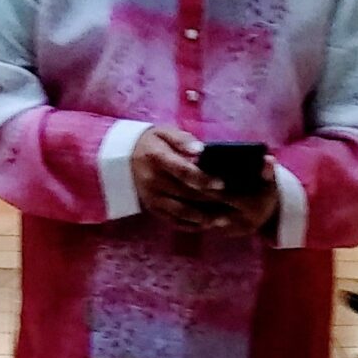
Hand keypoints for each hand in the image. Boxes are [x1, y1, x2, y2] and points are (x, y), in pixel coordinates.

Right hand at [131, 127, 277, 235]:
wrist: (125, 158)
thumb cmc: (153, 142)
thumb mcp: (165, 132)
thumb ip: (183, 140)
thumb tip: (201, 150)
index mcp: (157, 158)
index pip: (182, 171)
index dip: (203, 179)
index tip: (222, 183)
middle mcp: (153, 180)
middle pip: (185, 194)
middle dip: (210, 200)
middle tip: (232, 203)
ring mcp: (152, 197)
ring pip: (181, 211)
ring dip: (203, 217)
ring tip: (223, 218)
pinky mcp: (152, 209)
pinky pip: (173, 221)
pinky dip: (191, 225)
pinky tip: (207, 225)